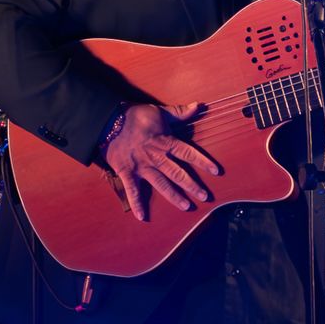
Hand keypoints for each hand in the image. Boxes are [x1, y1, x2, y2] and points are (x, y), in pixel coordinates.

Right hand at [102, 99, 220, 220]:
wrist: (108, 122)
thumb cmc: (134, 116)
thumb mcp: (159, 111)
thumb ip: (179, 112)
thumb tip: (197, 106)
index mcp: (165, 143)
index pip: (188, 153)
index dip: (203, 162)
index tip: (216, 171)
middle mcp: (156, 157)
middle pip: (178, 174)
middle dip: (192, 186)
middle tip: (205, 196)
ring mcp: (142, 167)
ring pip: (161, 184)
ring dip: (174, 196)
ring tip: (186, 207)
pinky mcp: (127, 172)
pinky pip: (132, 190)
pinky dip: (136, 204)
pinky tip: (142, 217)